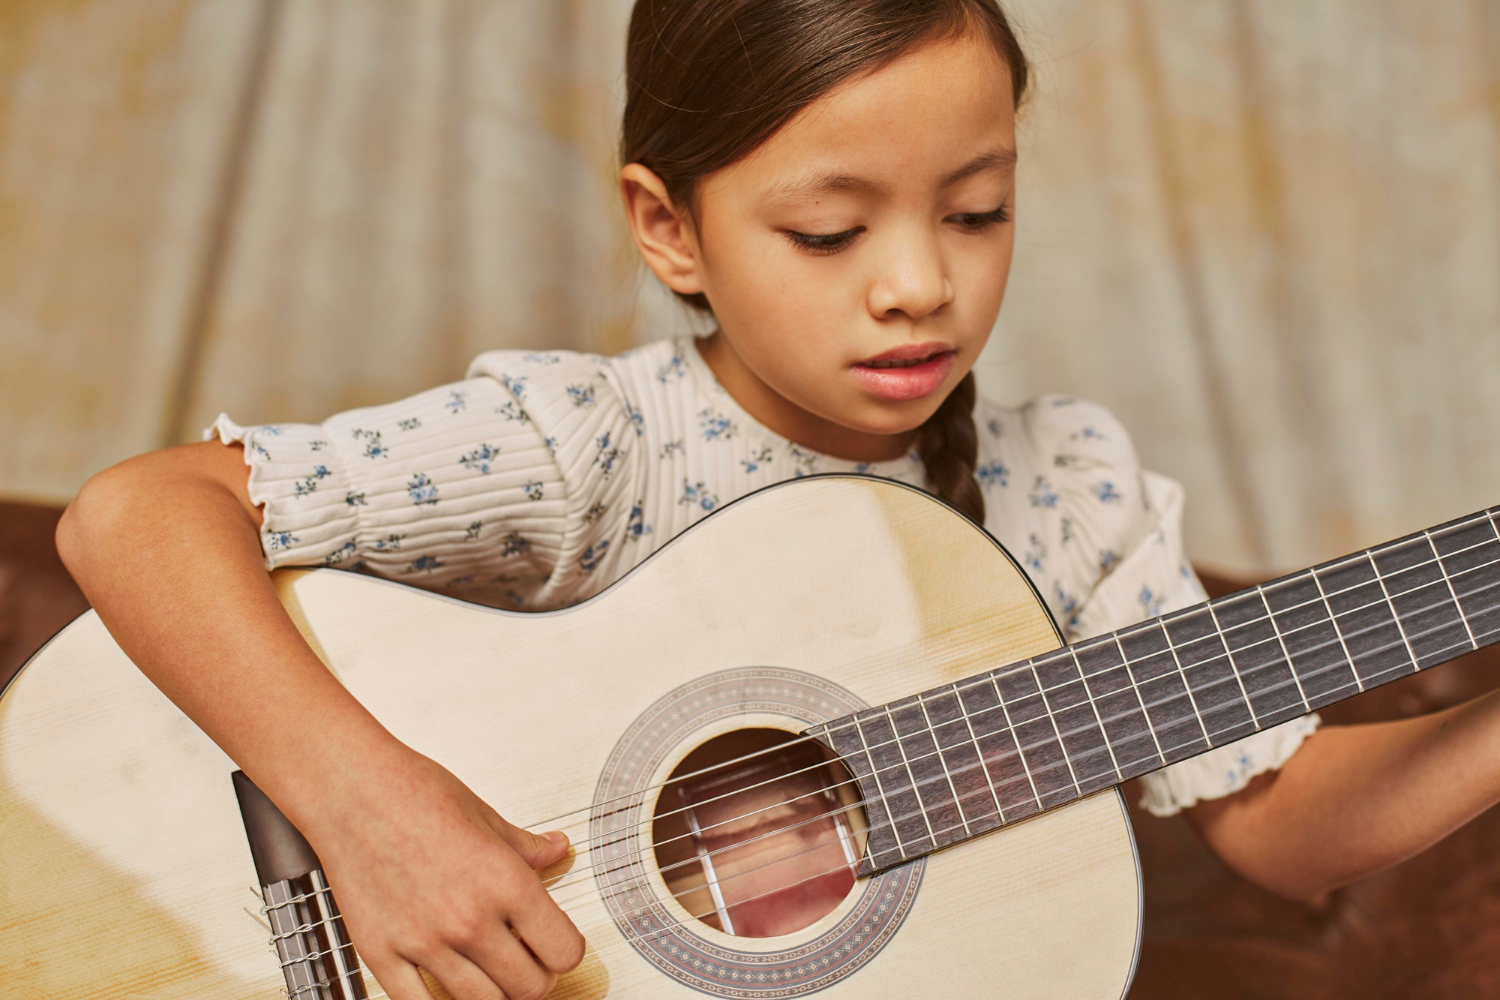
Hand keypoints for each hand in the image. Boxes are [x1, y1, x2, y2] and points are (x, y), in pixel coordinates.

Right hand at [310, 749, 584, 999]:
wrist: (349, 788)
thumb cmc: (413, 792)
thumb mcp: (484, 814)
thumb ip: (525, 846)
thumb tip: (556, 850)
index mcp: (504, 882)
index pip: (563, 950)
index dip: (566, 951)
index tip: (557, 945)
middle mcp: (468, 919)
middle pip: (530, 988)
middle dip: (537, 977)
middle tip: (528, 961)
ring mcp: (423, 943)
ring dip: (496, 994)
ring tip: (492, 972)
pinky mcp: (381, 954)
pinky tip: (447, 984)